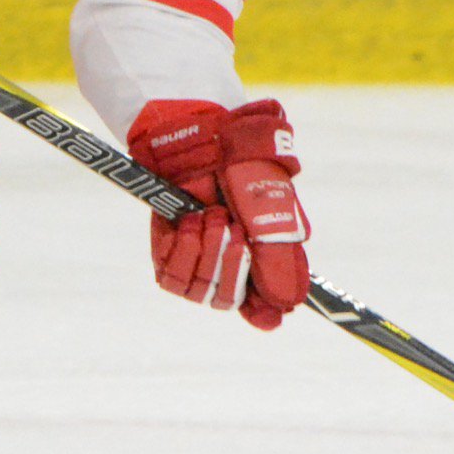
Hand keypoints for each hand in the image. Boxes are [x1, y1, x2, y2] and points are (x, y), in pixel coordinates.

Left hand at [129, 97, 309, 331]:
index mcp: (262, 259)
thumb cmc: (243, 170)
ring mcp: (197, 259)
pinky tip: (191, 222)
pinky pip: (172, 276)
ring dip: (208, 254)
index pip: (263, 307)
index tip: (265, 314)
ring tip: (213, 216)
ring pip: (200, 292)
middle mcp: (230, 264)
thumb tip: (284, 307)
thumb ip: (278, 260)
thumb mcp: (270, 214)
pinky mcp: (168, 251)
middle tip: (235, 230)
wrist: (203, 139)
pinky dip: (184, 250)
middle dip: (232, 268)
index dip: (262, 313)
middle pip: (228, 301)